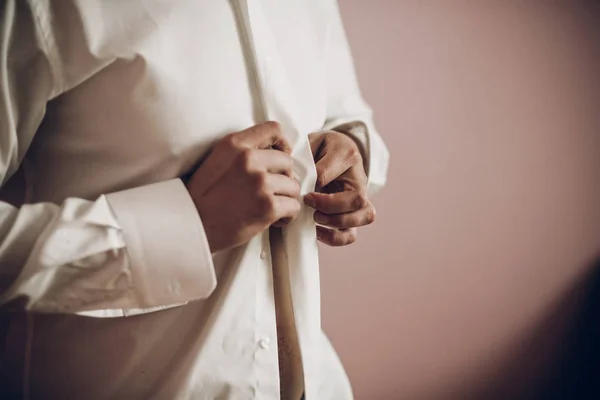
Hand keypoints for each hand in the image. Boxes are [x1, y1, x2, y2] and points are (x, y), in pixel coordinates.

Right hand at [186, 122, 300, 252]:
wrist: (190, 225)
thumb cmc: (202, 197)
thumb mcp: (217, 160)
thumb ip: (243, 151)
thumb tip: (275, 151)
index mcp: (235, 144)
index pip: (274, 129)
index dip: (282, 144)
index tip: (279, 159)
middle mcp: (249, 159)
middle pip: (287, 161)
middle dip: (283, 177)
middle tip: (271, 192)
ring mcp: (260, 183)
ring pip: (293, 185)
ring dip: (285, 198)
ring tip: (271, 208)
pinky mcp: (268, 207)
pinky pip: (293, 206)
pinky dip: (287, 216)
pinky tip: (274, 220)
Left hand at [304, 131, 375, 245]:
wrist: (335, 151)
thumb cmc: (321, 148)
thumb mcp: (312, 143)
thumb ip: (306, 157)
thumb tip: (300, 181)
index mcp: (347, 155)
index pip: (330, 174)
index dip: (314, 185)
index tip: (303, 192)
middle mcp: (359, 178)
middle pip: (357, 199)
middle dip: (330, 207)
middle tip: (310, 203)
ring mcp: (360, 199)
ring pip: (364, 216)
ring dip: (337, 222)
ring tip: (316, 219)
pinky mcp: (353, 215)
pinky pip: (352, 234)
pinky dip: (335, 238)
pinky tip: (317, 232)